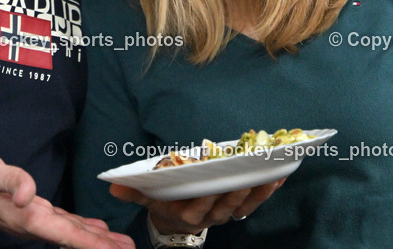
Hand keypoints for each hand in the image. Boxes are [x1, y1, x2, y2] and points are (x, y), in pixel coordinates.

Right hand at [0, 145, 133, 248]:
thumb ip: (11, 180)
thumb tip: (28, 193)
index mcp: (26, 215)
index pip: (65, 233)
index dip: (91, 243)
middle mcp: (29, 222)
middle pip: (71, 237)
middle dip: (100, 245)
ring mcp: (28, 219)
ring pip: (67, 232)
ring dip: (92, 238)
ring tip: (117, 243)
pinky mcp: (26, 211)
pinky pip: (59, 224)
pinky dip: (77, 228)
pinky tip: (90, 228)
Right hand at [109, 179, 284, 234]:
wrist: (177, 221)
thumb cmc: (164, 201)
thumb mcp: (149, 197)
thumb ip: (134, 192)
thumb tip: (112, 187)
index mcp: (189, 213)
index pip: (200, 206)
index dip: (208, 196)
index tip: (214, 181)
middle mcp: (210, 216)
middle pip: (227, 204)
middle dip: (240, 188)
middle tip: (251, 171)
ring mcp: (226, 213)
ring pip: (246, 204)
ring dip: (260, 189)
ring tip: (273, 171)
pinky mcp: (239, 207)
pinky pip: (256, 201)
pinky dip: (268, 189)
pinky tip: (280, 174)